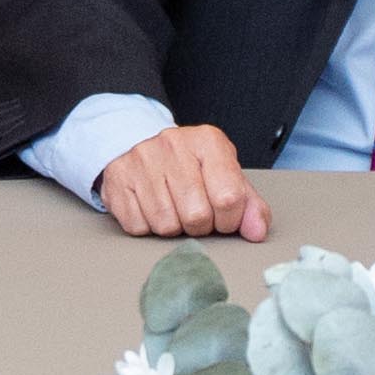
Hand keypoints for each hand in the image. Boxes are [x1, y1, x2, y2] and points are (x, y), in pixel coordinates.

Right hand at [96, 123, 266, 242]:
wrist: (138, 143)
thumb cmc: (189, 165)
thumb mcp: (224, 175)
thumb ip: (248, 204)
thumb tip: (257, 232)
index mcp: (208, 142)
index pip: (229, 197)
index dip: (229, 220)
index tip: (223, 217)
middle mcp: (173, 145)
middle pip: (196, 216)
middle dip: (200, 226)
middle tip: (196, 213)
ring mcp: (142, 161)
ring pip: (166, 225)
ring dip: (174, 227)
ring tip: (173, 208)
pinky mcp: (118, 180)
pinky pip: (139, 226)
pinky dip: (148, 227)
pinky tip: (151, 207)